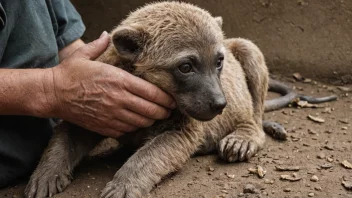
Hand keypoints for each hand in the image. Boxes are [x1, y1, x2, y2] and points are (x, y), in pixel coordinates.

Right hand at [45, 32, 175, 137]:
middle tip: (168, 111)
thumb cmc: (70, 74)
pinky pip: (127, 130)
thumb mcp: (85, 55)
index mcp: (119, 80)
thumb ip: (101, 46)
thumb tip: (107, 35)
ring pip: (141, 122)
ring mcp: (112, 115)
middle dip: (163, 112)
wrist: (52, 94)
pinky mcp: (105, 126)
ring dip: (151, 120)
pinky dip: (134, 127)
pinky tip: (136, 123)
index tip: (173, 100)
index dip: (166, 98)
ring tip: (154, 117)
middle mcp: (119, 99)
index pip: (152, 92)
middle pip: (151, 110)